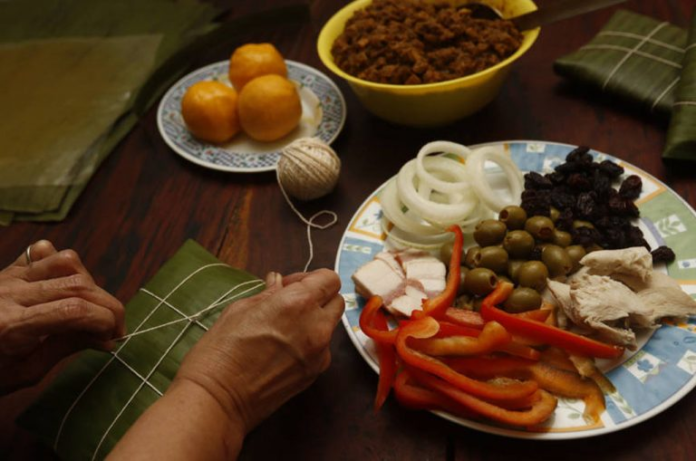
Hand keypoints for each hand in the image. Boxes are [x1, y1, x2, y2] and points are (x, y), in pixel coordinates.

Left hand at [0, 240, 124, 393]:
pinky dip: (63, 262)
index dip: (104, 320)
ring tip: (91, 306)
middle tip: (115, 328)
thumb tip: (106, 338)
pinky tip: (66, 284)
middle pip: (77, 285)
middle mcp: (11, 294)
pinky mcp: (10, 269)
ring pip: (66, 261)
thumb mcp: (26, 373)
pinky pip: (43, 252)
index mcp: (11, 327)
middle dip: (108, 306)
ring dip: (91, 283)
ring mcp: (9, 276)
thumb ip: (66, 348)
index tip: (114, 338)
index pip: (73, 310)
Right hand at [175, 268, 343, 433]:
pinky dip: (309, 343)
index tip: (290, 285)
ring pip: (330, 326)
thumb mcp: (239, 310)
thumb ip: (268, 293)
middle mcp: (316, 326)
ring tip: (283, 328)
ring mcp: (319, 353)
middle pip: (336, 301)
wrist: (218, 401)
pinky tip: (282, 350)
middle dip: (318, 297)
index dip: (311, 278)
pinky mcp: (315, 374)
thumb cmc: (221, 351)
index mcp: (298, 303)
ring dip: (314, 320)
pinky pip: (322, 349)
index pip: (329, 279)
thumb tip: (278, 282)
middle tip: (289, 304)